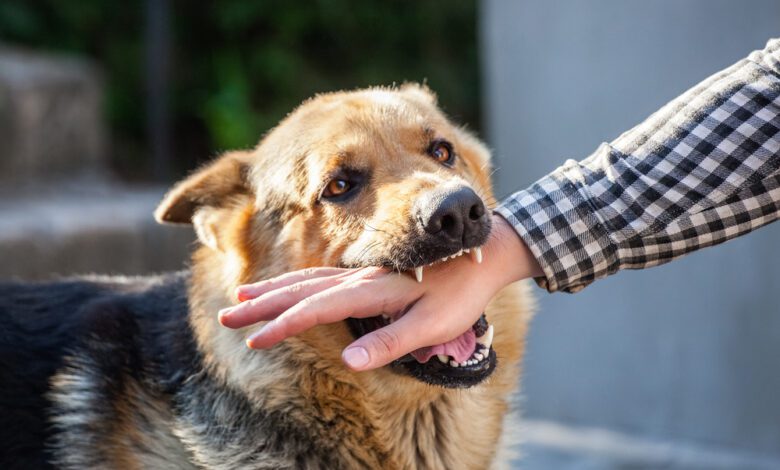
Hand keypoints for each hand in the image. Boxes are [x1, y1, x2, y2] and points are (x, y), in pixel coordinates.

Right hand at [218, 215, 541, 370]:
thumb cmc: (462, 293)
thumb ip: (392, 341)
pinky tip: (289, 288)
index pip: (318, 309)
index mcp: (373, 290)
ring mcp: (363, 272)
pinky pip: (323, 277)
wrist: (486, 252)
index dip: (284, 325)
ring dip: (274, 289)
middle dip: (263, 303)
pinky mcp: (369, 273)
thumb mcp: (434, 324)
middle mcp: (361, 277)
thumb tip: (350, 360)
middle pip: (301, 289)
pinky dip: (297, 282)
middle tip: (228, 314)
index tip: (255, 339)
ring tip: (243, 295)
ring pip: (308, 279)